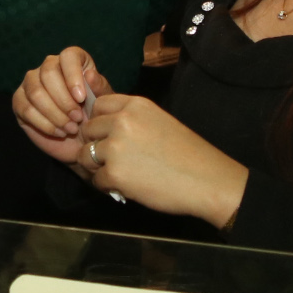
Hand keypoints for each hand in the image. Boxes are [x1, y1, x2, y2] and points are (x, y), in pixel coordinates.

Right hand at [12, 47, 111, 163]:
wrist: (82, 141)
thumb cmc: (94, 117)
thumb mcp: (102, 103)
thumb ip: (99, 87)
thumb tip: (90, 74)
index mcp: (72, 61)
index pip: (69, 55)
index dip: (73, 75)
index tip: (81, 98)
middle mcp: (49, 67)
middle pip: (48, 73)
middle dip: (64, 100)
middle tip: (78, 119)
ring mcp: (31, 83)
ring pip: (36, 92)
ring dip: (55, 114)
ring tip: (71, 128)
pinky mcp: (19, 101)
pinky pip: (25, 109)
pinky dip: (44, 124)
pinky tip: (59, 132)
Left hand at [77, 94, 247, 228]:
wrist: (207, 180)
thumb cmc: (187, 154)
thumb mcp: (158, 122)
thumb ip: (130, 120)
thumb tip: (102, 128)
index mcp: (135, 105)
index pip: (98, 105)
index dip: (99, 122)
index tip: (107, 135)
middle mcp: (122, 121)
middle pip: (87, 130)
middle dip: (94, 145)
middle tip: (111, 160)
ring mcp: (116, 147)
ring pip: (85, 156)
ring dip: (96, 167)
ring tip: (118, 174)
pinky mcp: (115, 173)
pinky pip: (96, 180)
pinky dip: (107, 186)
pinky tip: (126, 187)